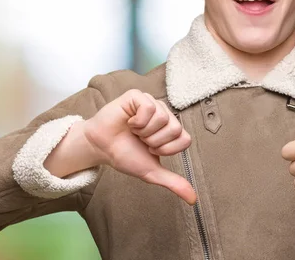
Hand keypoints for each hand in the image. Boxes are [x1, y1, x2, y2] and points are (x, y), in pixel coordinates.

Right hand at [83, 89, 195, 204]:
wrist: (101, 148)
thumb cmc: (125, 155)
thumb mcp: (152, 171)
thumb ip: (173, 182)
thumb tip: (193, 199)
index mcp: (171, 128)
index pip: (185, 139)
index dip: (166, 149)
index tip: (151, 149)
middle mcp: (164, 113)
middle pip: (175, 128)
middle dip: (154, 141)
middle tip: (140, 140)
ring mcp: (151, 102)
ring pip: (162, 117)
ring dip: (144, 131)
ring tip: (134, 131)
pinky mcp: (137, 95)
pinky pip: (148, 107)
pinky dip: (137, 121)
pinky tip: (129, 122)